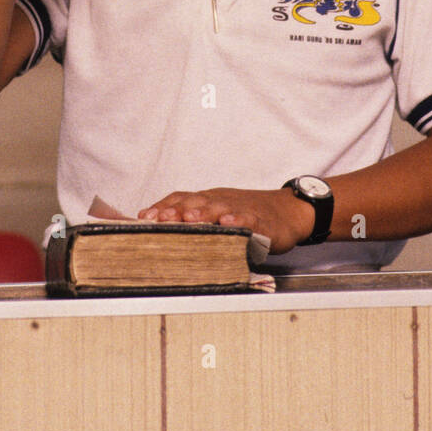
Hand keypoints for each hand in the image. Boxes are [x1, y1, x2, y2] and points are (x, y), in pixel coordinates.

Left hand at [136, 186, 315, 254]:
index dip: (163, 206)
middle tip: (160, 218)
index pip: (181, 198)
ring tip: (190, 219)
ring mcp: (240, 209)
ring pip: (219, 208)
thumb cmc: (247, 214)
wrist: (287, 210)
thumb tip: (161, 233)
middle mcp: (221, 201)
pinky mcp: (261, 220)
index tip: (144, 217)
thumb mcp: (219, 213)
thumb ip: (195, 222)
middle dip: (176, 210)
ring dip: (203, 213)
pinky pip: (248, 219)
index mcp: (208, 199)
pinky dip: (238, 220)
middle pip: (195, 201)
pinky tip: (229, 223)